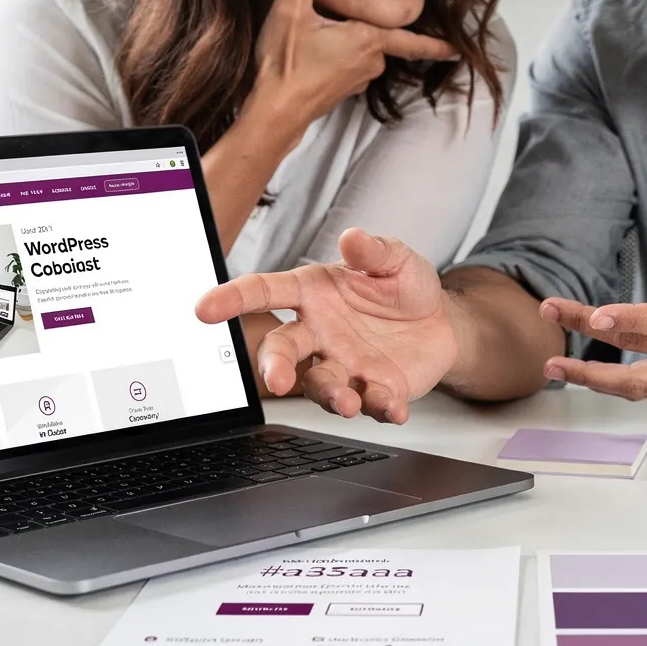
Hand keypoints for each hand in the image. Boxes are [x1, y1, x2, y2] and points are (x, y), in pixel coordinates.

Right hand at [194, 229, 456, 422]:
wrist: (440, 323)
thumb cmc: (404, 287)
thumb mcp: (395, 260)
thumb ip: (374, 251)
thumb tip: (352, 237)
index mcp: (313, 293)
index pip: (264, 292)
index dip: (233, 299)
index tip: (206, 309)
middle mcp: (319, 333)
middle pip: (282, 351)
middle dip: (275, 367)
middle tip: (277, 381)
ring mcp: (343, 365)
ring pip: (320, 385)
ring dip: (330, 395)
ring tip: (346, 401)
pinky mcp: (372, 390)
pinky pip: (370, 404)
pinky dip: (381, 408)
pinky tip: (393, 407)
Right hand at [248, 0, 458, 125]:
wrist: (274, 110)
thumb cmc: (286, 62)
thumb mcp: (292, 10)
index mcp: (366, 40)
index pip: (412, 40)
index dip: (436, 45)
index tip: (459, 50)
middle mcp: (369, 62)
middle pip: (386, 41)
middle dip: (381, 30)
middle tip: (367, 17)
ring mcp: (356, 80)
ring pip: (369, 54)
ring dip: (358, 42)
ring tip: (333, 31)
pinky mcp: (342, 91)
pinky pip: (353, 67)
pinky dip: (344, 56)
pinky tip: (323, 49)